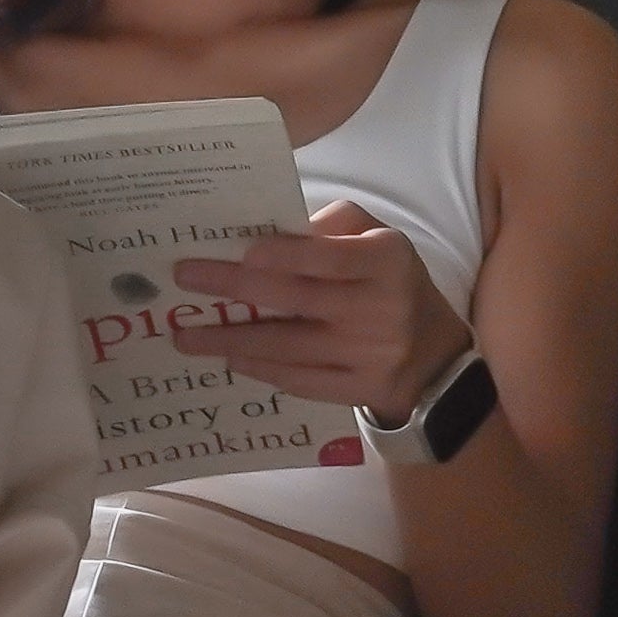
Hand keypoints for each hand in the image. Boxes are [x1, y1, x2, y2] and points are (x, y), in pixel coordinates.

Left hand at [171, 198, 470, 418]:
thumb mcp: (377, 239)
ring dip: (231, 340)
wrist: (432, 354)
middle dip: (234, 289)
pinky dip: (260, 368)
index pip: (329, 258)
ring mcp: (369, 355)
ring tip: (187, 334)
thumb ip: (332, 227)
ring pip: (288, 348)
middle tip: (185, 279)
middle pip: (297, 299)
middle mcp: (380, 309)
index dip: (285, 255)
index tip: (242, 252)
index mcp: (385, 262)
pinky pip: (300, 380)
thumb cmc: (390, 283)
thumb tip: (273, 232)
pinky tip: (228, 357)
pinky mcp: (358, 390)